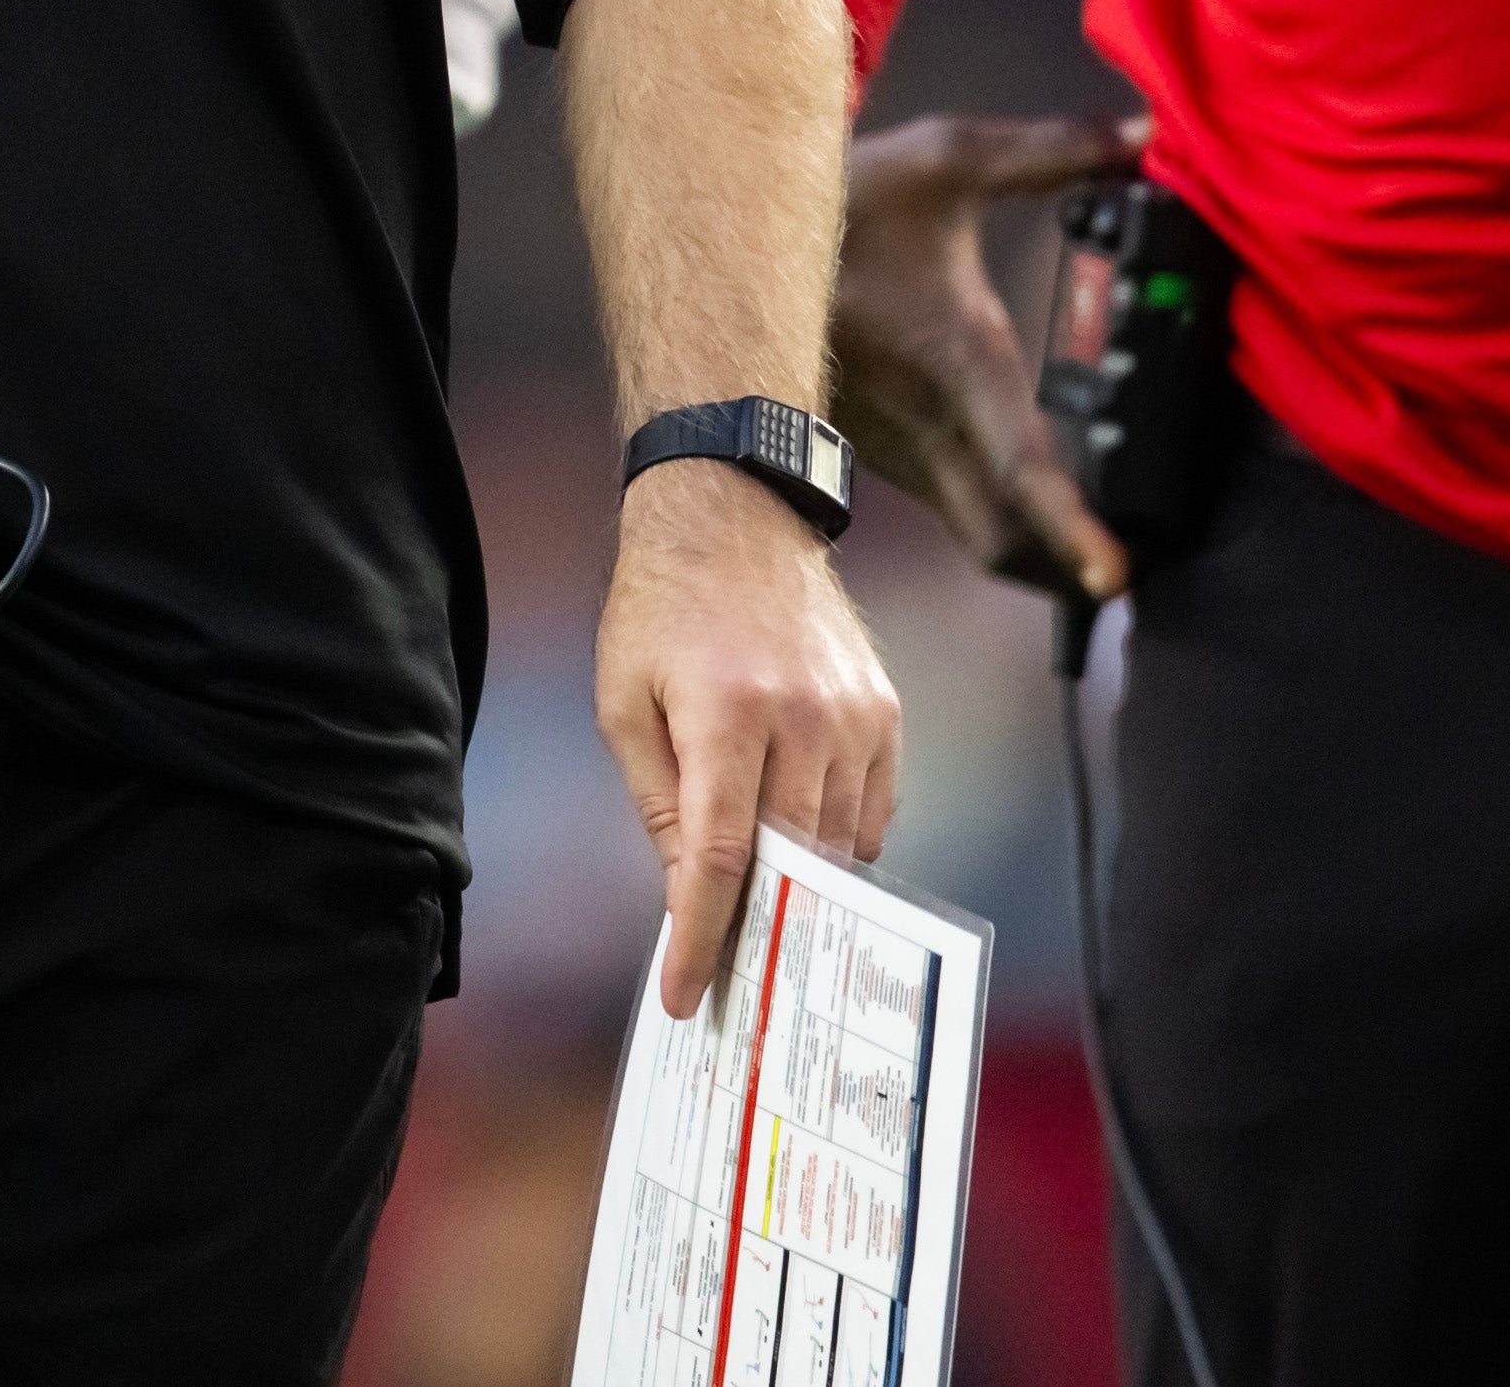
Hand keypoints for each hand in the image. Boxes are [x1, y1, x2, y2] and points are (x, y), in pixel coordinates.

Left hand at [595, 460, 901, 1016]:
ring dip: (804, 889)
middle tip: (733, 979)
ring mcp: (854, 717)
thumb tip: (686, 892)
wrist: (734, 515)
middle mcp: (802, 719)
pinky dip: (840, 844)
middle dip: (760, 929)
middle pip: (791, 862)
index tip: (685, 994)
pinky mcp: (885, 712)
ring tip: (769, 922)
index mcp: (725, 715)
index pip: (721, 858)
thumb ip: (658, 802)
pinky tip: (807, 850)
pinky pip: (872, 811)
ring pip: (838, 845)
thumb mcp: (624, 701)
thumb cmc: (660, 609)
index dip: (701, 937)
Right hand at [831, 113, 1138, 602]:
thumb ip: (1054, 151)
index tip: (1115, 574)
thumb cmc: (842, 203)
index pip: (1021, 466)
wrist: (732, 237)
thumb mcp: (948, 159)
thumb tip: (1143, 134)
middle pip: (1003, 540)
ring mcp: (893, 445)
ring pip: (973, 531)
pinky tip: (1025, 493)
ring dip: (1031, 551)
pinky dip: (994, 519)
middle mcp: (925, 421)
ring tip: (1095, 545)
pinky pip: (946, 505)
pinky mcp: (876, 449)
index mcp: (955, 358)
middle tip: (1132, 571)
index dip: (1071, 528)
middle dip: (1067, 571)